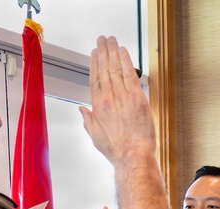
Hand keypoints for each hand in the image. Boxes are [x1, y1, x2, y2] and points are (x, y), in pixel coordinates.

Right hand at [79, 36, 155, 164]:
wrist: (132, 156)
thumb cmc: (117, 150)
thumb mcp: (96, 137)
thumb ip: (88, 120)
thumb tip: (82, 110)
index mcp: (98, 106)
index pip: (95, 79)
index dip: (94, 64)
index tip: (94, 54)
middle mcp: (109, 99)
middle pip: (104, 70)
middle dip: (103, 52)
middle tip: (102, 40)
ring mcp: (123, 97)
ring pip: (115, 69)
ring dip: (113, 52)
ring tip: (111, 40)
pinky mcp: (137, 98)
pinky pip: (130, 74)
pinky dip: (126, 61)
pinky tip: (123, 52)